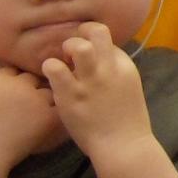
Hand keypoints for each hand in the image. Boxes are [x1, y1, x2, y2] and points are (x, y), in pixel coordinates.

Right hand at [0, 57, 66, 173]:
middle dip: (32, 89)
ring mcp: (36, 99)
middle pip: (34, 79)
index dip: (14, 82)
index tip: (11, 96)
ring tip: (39, 115)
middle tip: (26, 106)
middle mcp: (21, 84)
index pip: (15, 70)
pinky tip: (49, 121)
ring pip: (50, 91)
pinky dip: (57, 113)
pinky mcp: (48, 116)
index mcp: (1, 78)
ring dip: (47, 100)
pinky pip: (59, 108)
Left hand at [43, 23, 149, 161]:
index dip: (94, 44)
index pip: (107, 40)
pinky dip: (49, 67)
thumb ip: (114, 71)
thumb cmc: (125, 121)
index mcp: (124, 67)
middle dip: (81, 33)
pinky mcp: (70, 95)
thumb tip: (98, 58)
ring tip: (63, 62)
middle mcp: (108, 69)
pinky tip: (51, 76)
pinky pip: (54, 68)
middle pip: (97, 32)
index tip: (87, 56)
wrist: (122, 146)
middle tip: (71, 50)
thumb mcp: (127, 88)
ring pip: (77, 46)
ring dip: (66, 48)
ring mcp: (89, 81)